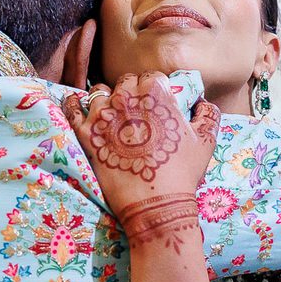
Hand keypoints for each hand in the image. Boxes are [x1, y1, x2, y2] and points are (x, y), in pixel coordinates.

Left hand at [63, 72, 219, 252]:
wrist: (155, 204)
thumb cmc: (182, 172)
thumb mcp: (206, 141)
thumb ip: (208, 114)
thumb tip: (201, 102)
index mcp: (155, 93)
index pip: (151, 77)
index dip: (154, 88)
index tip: (154, 102)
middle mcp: (126, 98)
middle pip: (125, 82)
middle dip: (131, 92)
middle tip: (135, 111)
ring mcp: (103, 115)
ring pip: (100, 92)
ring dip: (106, 99)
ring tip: (111, 114)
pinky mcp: (86, 134)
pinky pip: (72, 109)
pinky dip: (73, 103)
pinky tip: (75, 103)